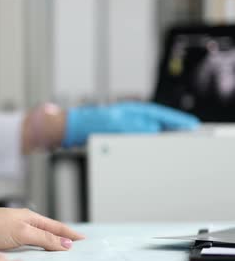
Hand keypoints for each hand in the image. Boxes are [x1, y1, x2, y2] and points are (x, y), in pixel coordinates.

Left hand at [0, 208, 83, 252]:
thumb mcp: (22, 232)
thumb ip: (44, 238)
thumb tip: (65, 243)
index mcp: (28, 216)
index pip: (55, 226)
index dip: (69, 234)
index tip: (81, 239)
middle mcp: (20, 222)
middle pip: (46, 231)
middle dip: (60, 238)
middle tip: (73, 245)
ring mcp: (10, 231)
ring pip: (33, 239)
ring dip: (45, 245)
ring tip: (56, 251)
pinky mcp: (0, 240)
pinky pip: (21, 246)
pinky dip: (30, 251)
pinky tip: (30, 256)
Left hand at [62, 102, 200, 146]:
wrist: (70, 130)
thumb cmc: (88, 123)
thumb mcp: (114, 124)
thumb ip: (134, 126)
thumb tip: (151, 129)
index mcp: (130, 110)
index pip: (159, 114)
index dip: (176, 120)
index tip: (191, 125)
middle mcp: (129, 116)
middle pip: (156, 121)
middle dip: (172, 127)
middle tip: (188, 134)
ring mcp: (124, 124)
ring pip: (148, 131)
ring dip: (160, 136)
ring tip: (173, 143)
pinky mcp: (118, 134)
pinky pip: (139, 139)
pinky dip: (147, 143)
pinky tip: (151, 150)